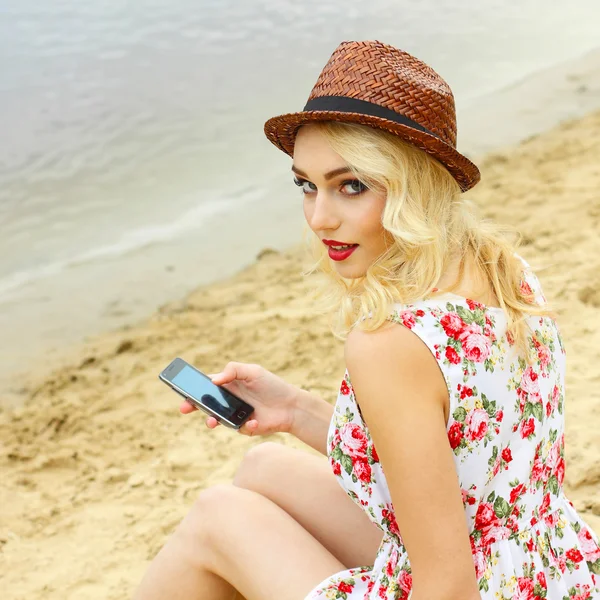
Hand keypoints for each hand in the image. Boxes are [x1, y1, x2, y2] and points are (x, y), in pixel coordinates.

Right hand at [179, 362, 298, 436]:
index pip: (206, 386)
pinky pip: (237, 428)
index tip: (182, 389)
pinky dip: (245, 424)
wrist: (291, 406)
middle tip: (184, 408)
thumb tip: (214, 380)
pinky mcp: (243, 427)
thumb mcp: (253, 371)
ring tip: (212, 421)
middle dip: (193, 406)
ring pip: (216, 419)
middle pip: (206, 403)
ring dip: (211, 420)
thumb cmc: (272, 386)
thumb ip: (233, 370)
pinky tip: (254, 420)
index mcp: (229, 385)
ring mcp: (234, 415)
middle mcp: (229, 400)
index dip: (193, 388)